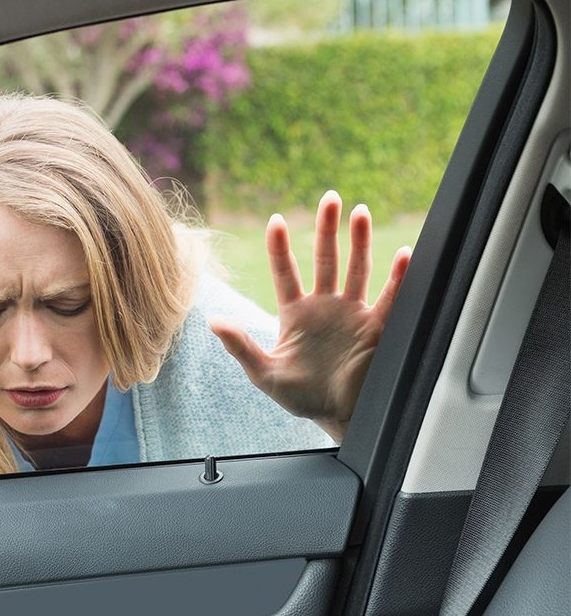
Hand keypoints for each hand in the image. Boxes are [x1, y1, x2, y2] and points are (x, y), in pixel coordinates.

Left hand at [209, 191, 410, 442]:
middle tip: (330, 198)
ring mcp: (352, 313)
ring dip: (359, 241)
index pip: (285, 271)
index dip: (280, 247)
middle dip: (327, 229)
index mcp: (295, 313)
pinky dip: (397, 277)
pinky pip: (389, 298)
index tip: (275, 220)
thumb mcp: (265, 373)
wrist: (338, 418)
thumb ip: (241, 346)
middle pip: (325, 259)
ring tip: (360, 212)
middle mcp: (324, 306)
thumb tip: (212, 322)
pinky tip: (403, 255)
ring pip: (357, 268)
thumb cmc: (302, 397)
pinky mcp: (376, 327)